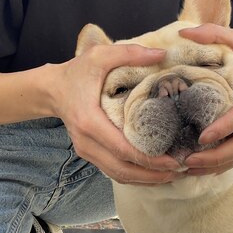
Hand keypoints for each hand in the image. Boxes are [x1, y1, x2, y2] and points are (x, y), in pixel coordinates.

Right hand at [52, 44, 182, 184]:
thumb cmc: (75, 73)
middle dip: (153, 174)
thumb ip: (129, 53)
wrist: (52, 90)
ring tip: (172, 174)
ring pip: (118, 174)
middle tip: (180, 170)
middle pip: (122, 169)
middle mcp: (86, 142)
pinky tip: (152, 173)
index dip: (149, 158)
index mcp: (89, 120)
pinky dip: (134, 176)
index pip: (122, 148)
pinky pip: (113, 171)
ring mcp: (86, 151)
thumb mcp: (99, 56)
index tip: (174, 161)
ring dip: (145, 179)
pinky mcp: (88, 153)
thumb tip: (162, 55)